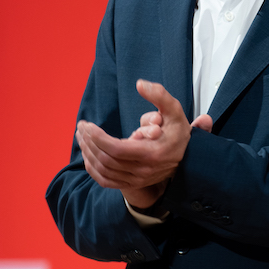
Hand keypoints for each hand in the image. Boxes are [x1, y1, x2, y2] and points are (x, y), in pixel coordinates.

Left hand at [76, 80, 211, 194]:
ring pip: (103, 170)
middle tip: (82, 127)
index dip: (98, 138)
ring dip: (88, 154)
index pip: (116, 149)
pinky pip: (106, 181)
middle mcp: (144, 170)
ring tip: (82, 137)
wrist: (187, 154)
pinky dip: (93, 169)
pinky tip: (87, 155)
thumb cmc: (177, 129)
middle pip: (106, 159)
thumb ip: (159, 95)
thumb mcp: (173, 109)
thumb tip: (140, 84)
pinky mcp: (132, 183)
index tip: (87, 124)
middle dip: (90, 142)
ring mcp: (137, 179)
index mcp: (152, 152)